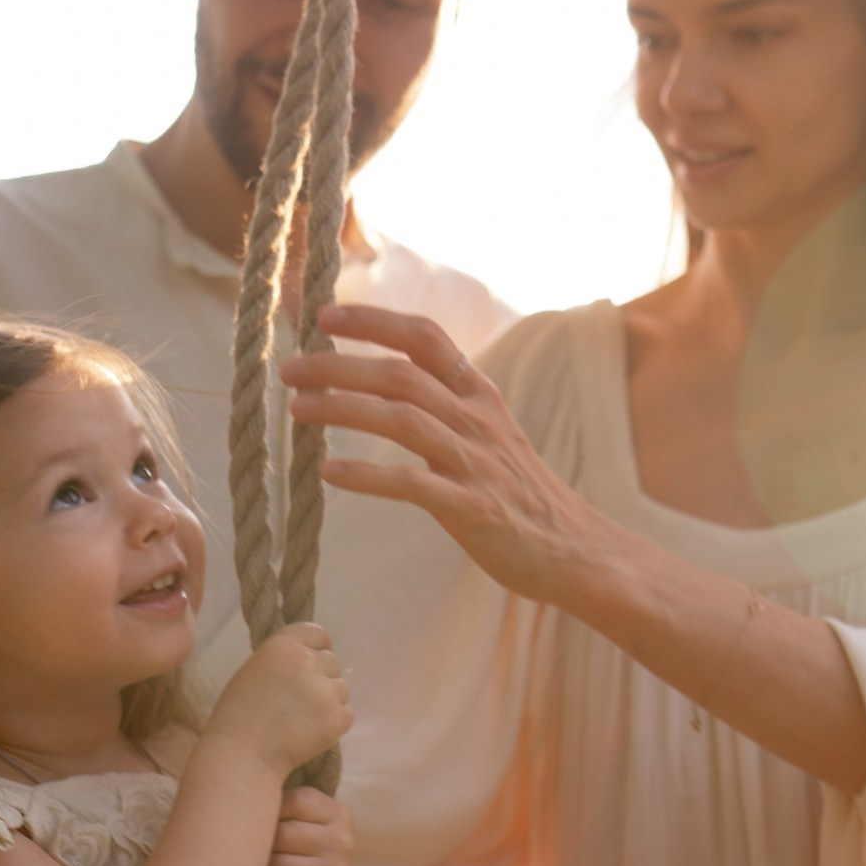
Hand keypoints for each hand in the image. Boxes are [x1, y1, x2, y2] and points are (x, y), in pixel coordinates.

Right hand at [208, 622, 352, 772]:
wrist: (242, 755)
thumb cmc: (239, 716)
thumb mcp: (254, 671)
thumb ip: (285, 660)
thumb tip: (313, 658)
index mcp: (283, 645)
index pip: (318, 634)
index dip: (316, 650)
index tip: (310, 666)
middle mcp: (307, 662)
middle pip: (333, 662)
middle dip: (322, 679)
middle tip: (299, 702)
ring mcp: (324, 690)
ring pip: (342, 688)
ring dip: (329, 702)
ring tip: (301, 720)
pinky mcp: (336, 717)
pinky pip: (346, 714)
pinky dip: (333, 724)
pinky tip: (309, 733)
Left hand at [264, 785, 352, 865]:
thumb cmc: (297, 847)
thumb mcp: (300, 818)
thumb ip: (282, 798)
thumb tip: (242, 783)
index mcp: (338, 812)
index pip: (293, 802)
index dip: (268, 811)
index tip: (265, 821)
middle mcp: (344, 841)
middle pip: (283, 835)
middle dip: (264, 845)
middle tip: (262, 851)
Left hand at [283, 306, 615, 607]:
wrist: (576, 550)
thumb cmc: (522, 495)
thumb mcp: (490, 433)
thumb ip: (447, 404)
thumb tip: (390, 380)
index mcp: (480, 395)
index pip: (425, 337)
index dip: (374, 320)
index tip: (324, 314)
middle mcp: (476, 419)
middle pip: (400, 375)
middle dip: (339, 364)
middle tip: (289, 367)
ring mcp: (476, 463)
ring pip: (402, 419)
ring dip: (343, 409)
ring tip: (297, 409)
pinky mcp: (473, 509)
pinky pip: (414, 485)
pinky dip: (368, 477)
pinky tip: (330, 474)